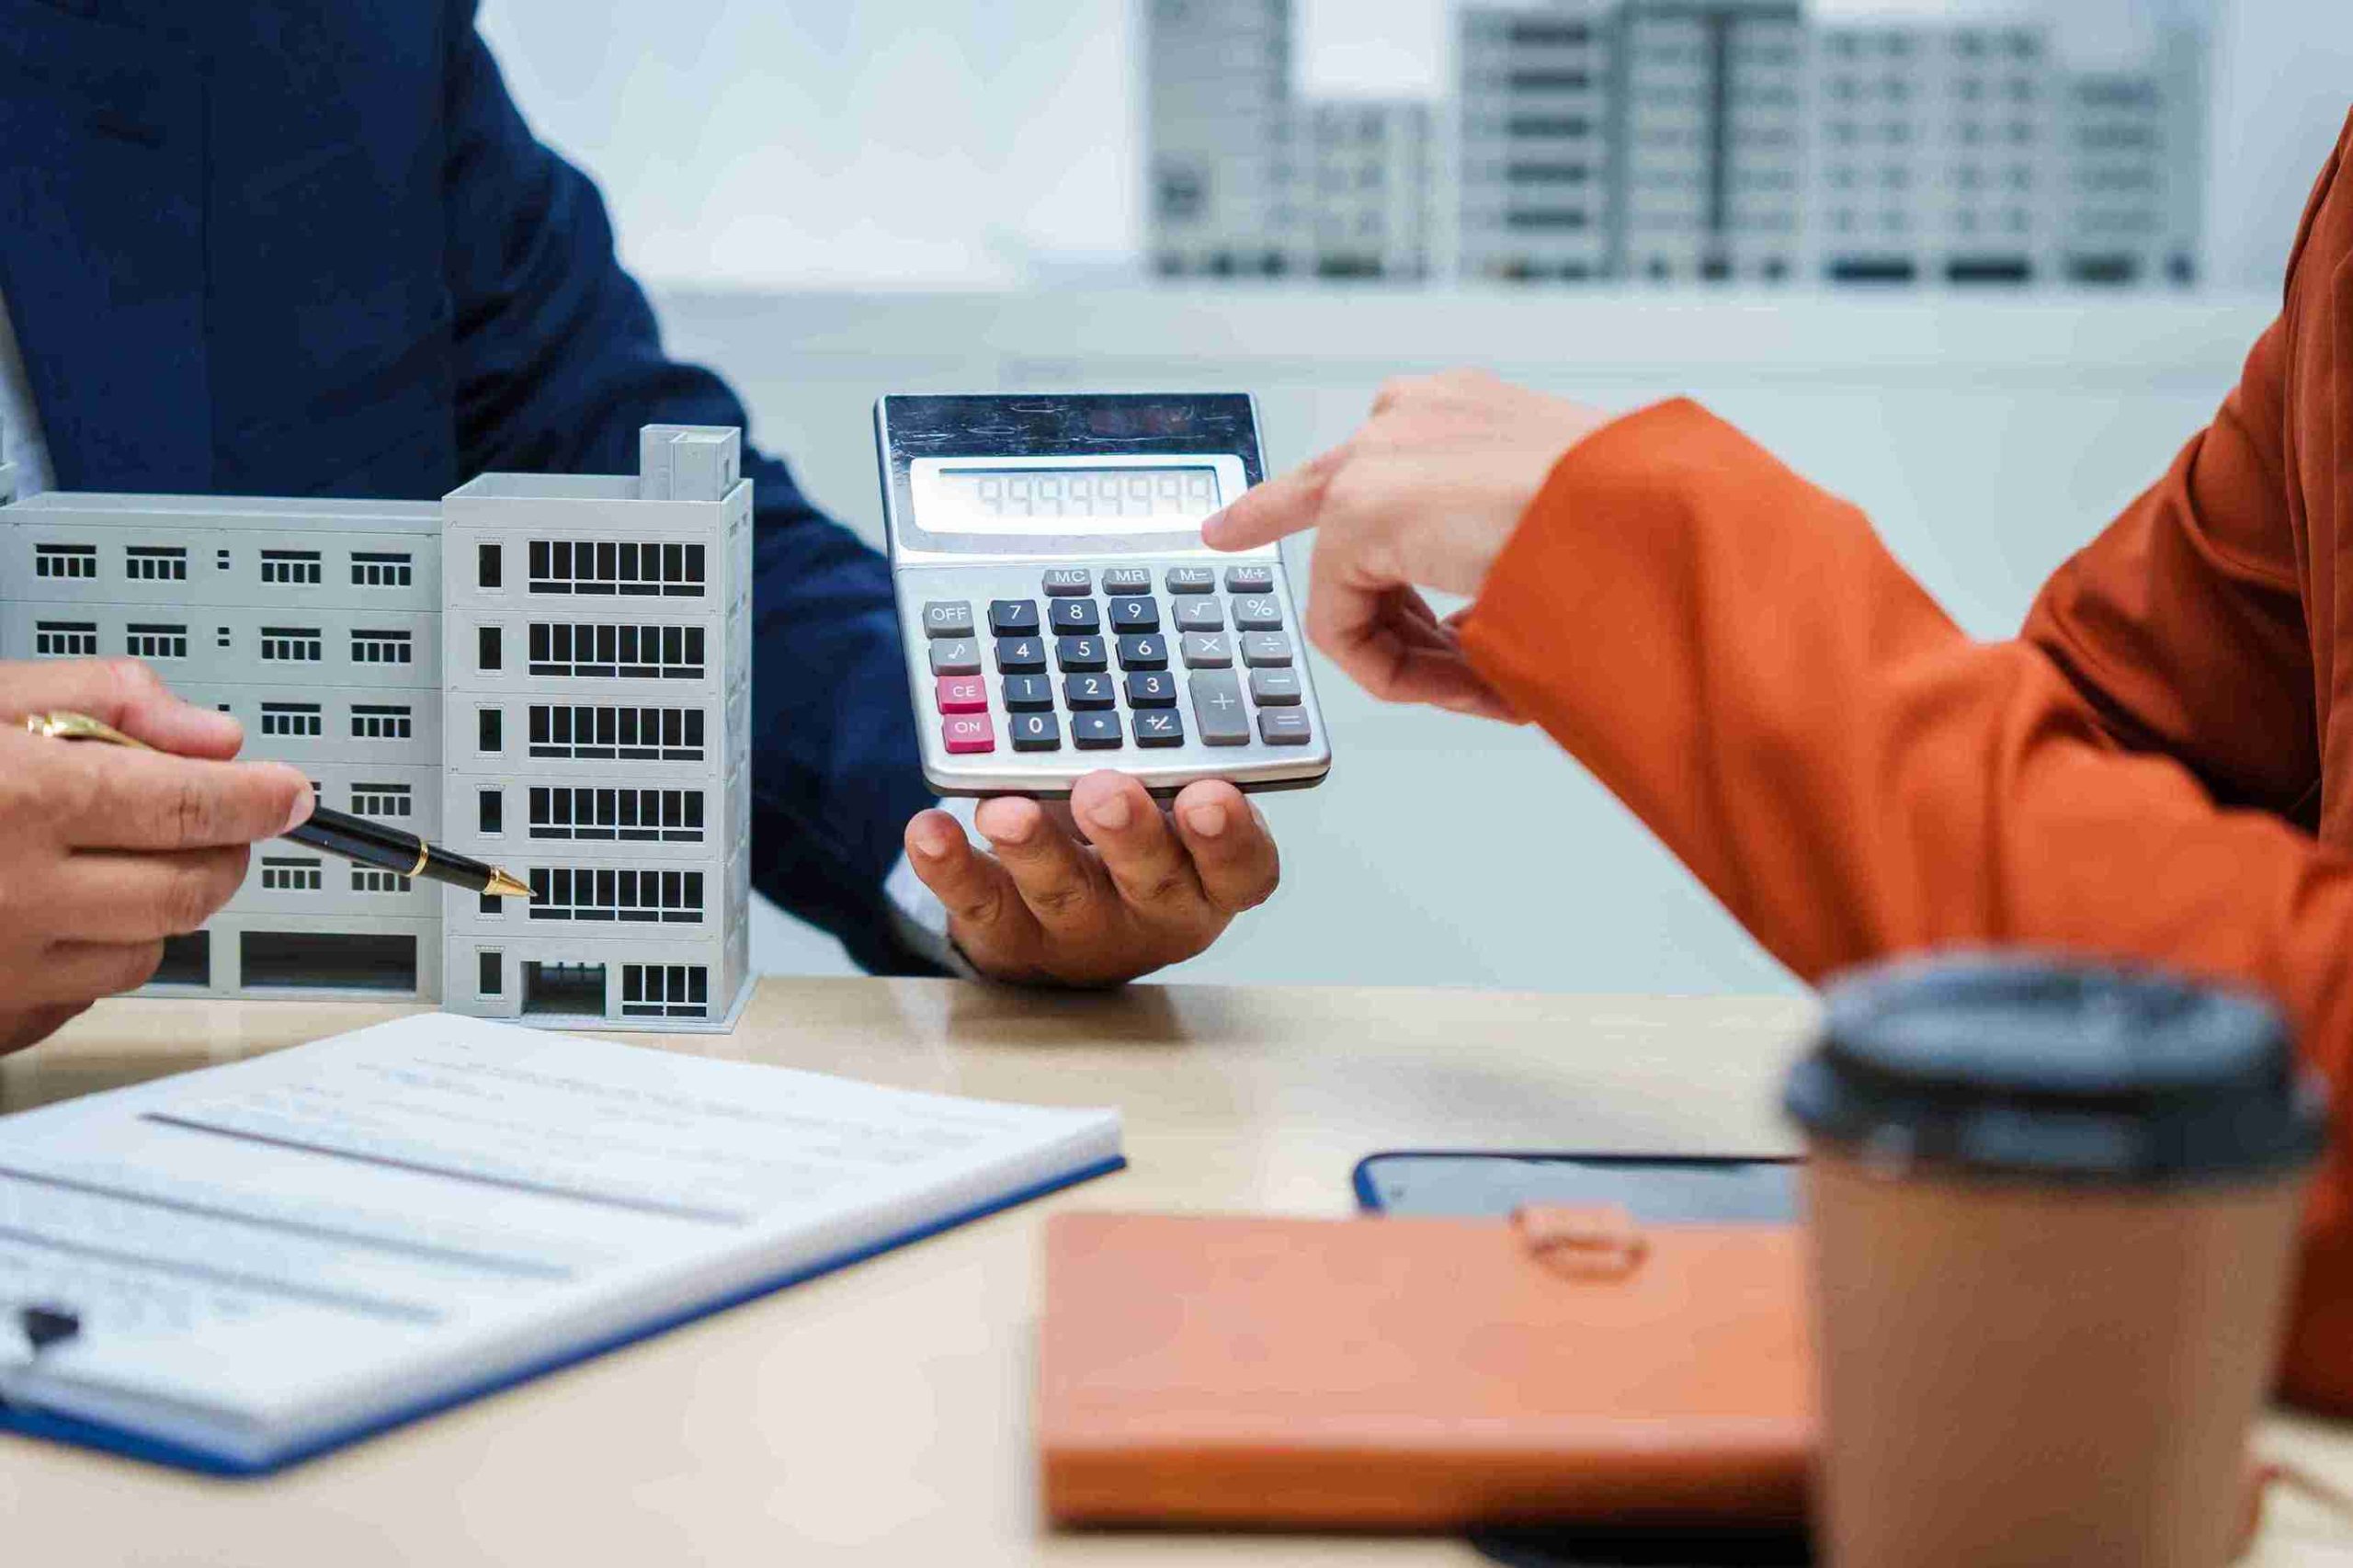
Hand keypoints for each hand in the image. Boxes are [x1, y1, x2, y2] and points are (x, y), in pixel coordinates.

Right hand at [0, 659, 313, 1052]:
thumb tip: (212, 735)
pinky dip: (90, 954)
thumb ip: (99, 700)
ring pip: (148, 948)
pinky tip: (44, 911)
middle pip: (195, 887)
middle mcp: (15, 894)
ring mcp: (1, 970)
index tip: (292, 791)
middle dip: (225, 850)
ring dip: (155, 903)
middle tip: (215, 819)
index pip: (198, 807)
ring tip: (101, 857)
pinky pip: (82, 997)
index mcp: (20, 801)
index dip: (263, 797)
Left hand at [902, 772, 1277, 985]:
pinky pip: (977, 900)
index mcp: (1209, 875)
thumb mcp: (1170, 801)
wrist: (1065, 934)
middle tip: (1105, 791)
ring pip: (1061, 890)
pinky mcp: (1006, 931)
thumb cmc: (1134, 844)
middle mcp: (1152, 907)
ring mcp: (1078, 925)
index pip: (1242, 866)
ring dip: (1033, 847)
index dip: (1231, 838)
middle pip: (1153, 879)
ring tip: (1006, 811)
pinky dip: (950, 864)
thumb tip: (1167, 642)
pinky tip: (929, 828)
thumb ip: (1176, 747)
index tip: (1210, 796)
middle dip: (1129, 833)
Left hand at [1201, 369, 1613, 718]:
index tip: (1231, 531)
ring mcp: (1377, 456)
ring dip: (1416, 656)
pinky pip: (1340, 625)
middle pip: (1326, 513)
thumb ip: (1497, 547)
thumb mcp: (1561, 521)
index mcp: (1460, 407)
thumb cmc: (1638, 521)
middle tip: (1455, 680)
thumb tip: (1478, 619)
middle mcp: (1408, 416)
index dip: (1299, 510)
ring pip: (1348, 587)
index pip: (1364, 458)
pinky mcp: (1358, 511)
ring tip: (1494, 692)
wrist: (1649, 511)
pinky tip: (1467, 685)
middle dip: (1388, 619)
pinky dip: (1394, 671)